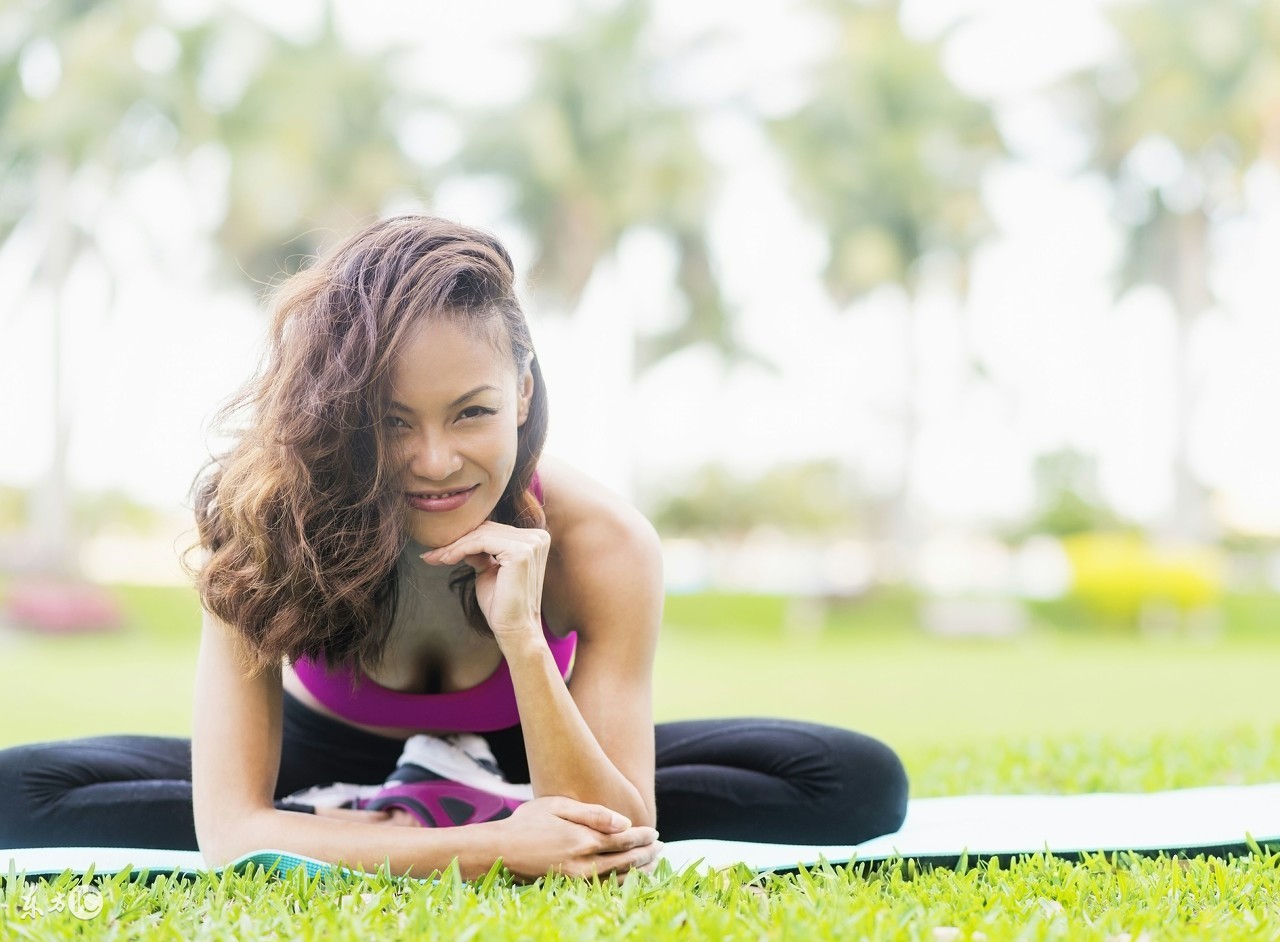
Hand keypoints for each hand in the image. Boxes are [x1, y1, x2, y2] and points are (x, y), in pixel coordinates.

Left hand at [420, 522, 550, 639]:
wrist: (514, 629)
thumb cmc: (502, 604)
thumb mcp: (489, 570)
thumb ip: (480, 551)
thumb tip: (458, 538)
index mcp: (535, 539)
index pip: (493, 530)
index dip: (465, 538)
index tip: (439, 550)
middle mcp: (537, 537)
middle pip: (487, 529)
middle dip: (456, 541)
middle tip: (432, 553)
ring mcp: (531, 543)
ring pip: (481, 535)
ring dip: (453, 546)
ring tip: (435, 557)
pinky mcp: (520, 552)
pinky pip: (481, 543)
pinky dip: (459, 549)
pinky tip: (445, 559)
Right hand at [483, 796, 660, 880]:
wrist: (499, 850)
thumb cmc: (528, 822)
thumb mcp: (559, 806)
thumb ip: (594, 814)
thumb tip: (625, 823)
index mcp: (583, 839)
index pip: (623, 839)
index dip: (642, 837)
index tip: (655, 833)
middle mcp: (583, 863)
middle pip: (625, 860)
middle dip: (646, 854)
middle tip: (661, 847)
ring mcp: (577, 880)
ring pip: (618, 878)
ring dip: (639, 871)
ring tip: (653, 864)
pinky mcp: (570, 888)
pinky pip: (604, 889)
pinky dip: (622, 884)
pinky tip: (629, 878)